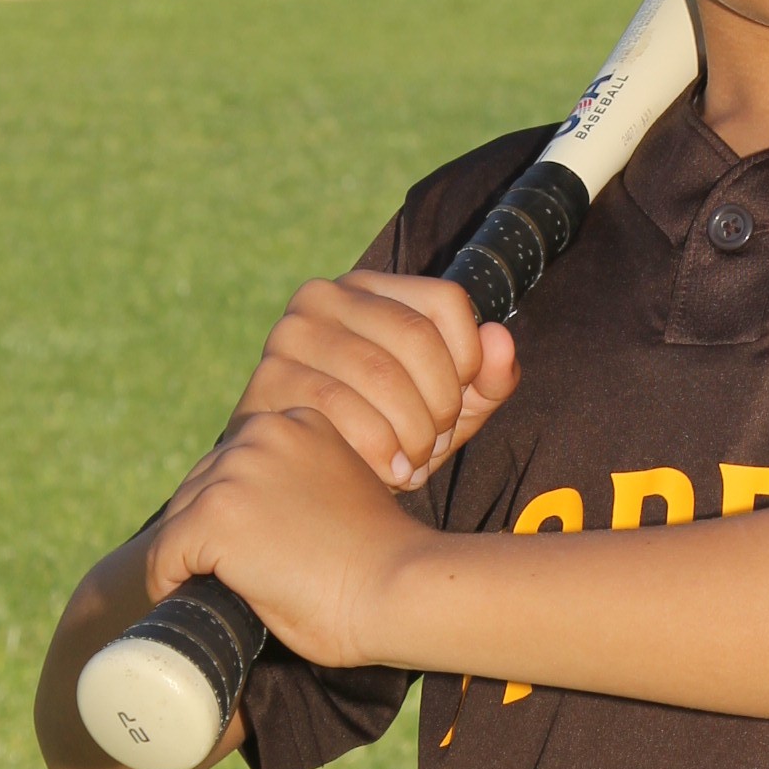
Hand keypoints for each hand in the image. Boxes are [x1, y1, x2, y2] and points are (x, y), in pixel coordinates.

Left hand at [147, 407, 431, 669]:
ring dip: (191, 558)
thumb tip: (262, 516)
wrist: (404, 588)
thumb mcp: (343, 490)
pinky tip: (190, 601)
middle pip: (200, 486)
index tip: (253, 548)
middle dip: (209, 532)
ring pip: (179, 520)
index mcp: (299, 421)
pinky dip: (167, 583)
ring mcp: (236, 472)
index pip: (235, 462)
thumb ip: (304, 481)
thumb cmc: (386, 559)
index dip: (236, 510)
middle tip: (235, 578)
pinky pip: (162, 556)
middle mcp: (263, 432)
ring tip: (218, 592)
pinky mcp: (215, 516)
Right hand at [231, 271, 516, 487]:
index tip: (457, 403)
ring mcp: (291, 334)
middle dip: (440, 405)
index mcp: (371, 289)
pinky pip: (340, 408)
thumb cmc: (382, 435)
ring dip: (413, 433)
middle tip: (435, 445)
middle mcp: (325, 297)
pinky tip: (387, 472)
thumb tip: (499, 336)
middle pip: (417, 337)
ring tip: (413, 463)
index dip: (469, 360)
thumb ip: (486, 378)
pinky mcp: (268, 379)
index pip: (446, 300)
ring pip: (382, 374)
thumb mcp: (446, 408)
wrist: (303, 480)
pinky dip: (378, 449)